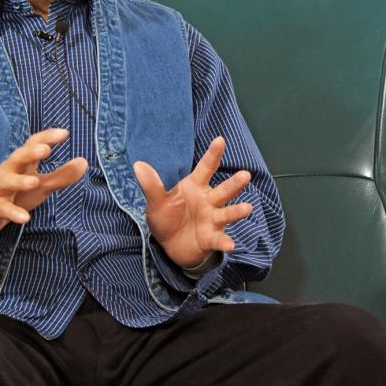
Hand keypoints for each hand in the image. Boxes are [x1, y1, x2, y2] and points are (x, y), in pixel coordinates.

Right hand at [0, 128, 87, 236]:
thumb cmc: (17, 192)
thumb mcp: (41, 184)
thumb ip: (62, 175)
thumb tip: (84, 162)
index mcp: (22, 163)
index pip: (32, 144)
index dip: (46, 137)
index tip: (64, 133)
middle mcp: (9, 171)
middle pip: (17, 157)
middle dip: (30, 152)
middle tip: (46, 150)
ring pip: (6, 181)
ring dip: (19, 181)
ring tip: (34, 182)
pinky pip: (2, 208)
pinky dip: (12, 212)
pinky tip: (24, 218)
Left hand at [133, 136, 252, 268]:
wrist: (171, 245)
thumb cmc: (167, 217)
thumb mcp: (156, 202)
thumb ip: (151, 186)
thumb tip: (138, 165)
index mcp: (195, 187)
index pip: (205, 168)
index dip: (212, 155)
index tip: (220, 140)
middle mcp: (208, 201)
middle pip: (223, 190)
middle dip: (234, 183)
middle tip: (245, 174)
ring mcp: (212, 219)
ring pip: (227, 213)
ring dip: (237, 211)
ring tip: (247, 208)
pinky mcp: (211, 238)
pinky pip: (219, 239)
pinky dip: (224, 242)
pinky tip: (230, 244)